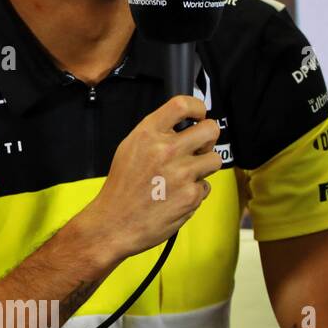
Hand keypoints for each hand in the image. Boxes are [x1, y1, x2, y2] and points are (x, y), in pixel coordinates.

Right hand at [77, 95, 221, 264]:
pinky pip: (206, 186)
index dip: (197, 107)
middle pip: (210, 129)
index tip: (199, 114)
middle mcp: (165, 150)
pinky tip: (176, 195)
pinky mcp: (191, 195)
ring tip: (185, 175)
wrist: (114, 222)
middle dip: (209, 137)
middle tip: (200, 146)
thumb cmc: (121, 188)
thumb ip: (154, 135)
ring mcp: (181, 173)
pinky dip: (195, 191)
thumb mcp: (128, 150)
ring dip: (204, 166)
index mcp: (147, 135)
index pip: (182, 104)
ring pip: (214, 159)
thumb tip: (182, 125)